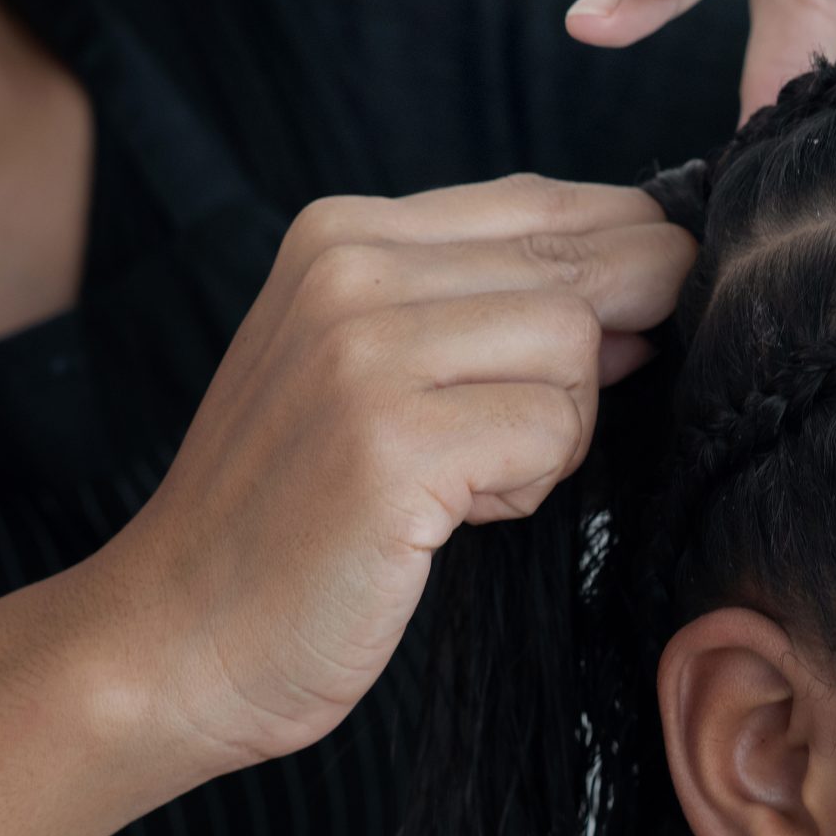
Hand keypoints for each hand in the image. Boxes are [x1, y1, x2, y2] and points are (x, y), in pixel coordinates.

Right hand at [88, 176, 692, 772]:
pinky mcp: (392, 440)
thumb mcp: (382, 370)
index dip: (627, 255)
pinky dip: (531, 484)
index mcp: (342, 233)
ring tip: (473, 481)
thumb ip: (496, 310)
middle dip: (611, 352)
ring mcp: (365, 350)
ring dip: (559, 430)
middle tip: (548, 429)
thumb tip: (656, 281)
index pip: (545, 202)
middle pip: (580, 268)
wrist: (179, 633)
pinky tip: (458, 515)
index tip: (646, 320)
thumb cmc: (302, 511)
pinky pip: (554, 430)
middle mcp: (349, 268)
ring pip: (577, 347)